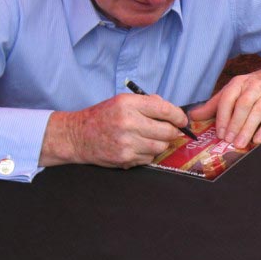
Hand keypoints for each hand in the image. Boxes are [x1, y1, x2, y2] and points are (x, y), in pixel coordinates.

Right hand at [39, 93, 189, 168]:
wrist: (77, 136)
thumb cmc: (102, 117)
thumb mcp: (122, 101)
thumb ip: (147, 103)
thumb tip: (172, 111)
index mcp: (128, 104)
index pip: (164, 109)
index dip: (179, 116)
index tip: (182, 120)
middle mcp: (128, 122)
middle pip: (167, 131)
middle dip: (173, 131)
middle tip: (170, 130)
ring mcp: (127, 143)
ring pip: (161, 146)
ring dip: (161, 143)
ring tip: (150, 138)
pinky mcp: (125, 158)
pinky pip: (149, 158)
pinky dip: (148, 153)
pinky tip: (137, 147)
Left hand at [190, 57, 260, 148]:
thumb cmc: (259, 85)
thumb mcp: (237, 90)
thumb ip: (216, 104)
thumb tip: (194, 116)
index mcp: (239, 83)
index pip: (227, 99)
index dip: (222, 117)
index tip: (218, 133)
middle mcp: (254, 86)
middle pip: (241, 106)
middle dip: (234, 125)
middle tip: (228, 141)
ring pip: (256, 112)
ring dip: (247, 130)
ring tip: (240, 144)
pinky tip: (258, 140)